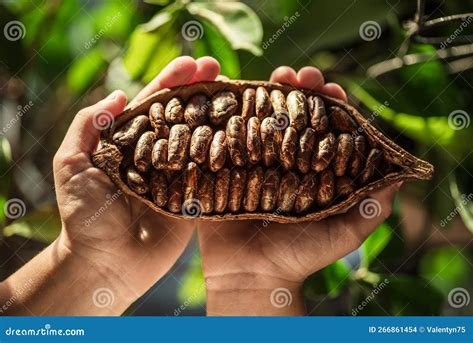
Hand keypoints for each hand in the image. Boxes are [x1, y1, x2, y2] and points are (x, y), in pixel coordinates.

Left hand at [2, 56, 219, 314]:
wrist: (104, 262)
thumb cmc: (83, 215)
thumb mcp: (71, 163)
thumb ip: (88, 126)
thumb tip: (119, 92)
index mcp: (130, 141)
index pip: (155, 103)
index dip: (173, 80)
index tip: (193, 61)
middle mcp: (157, 154)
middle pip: (184, 115)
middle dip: (201, 90)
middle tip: (221, 70)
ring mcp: (178, 175)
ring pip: (203, 139)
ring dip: (220, 116)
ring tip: (239, 94)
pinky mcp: (194, 199)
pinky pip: (213, 173)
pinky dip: (229, 154)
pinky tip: (245, 134)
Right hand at [198, 66, 401, 315]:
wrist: (252, 277)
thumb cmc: (301, 257)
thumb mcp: (347, 232)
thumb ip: (373, 206)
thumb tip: (402, 175)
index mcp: (314, 170)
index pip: (325, 127)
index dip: (329, 103)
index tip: (329, 87)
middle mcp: (285, 161)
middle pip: (293, 114)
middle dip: (297, 90)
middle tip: (296, 74)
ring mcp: (254, 162)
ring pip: (262, 117)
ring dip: (266, 93)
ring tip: (271, 77)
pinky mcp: (225, 168)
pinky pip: (227, 135)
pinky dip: (232, 112)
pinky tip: (235, 93)